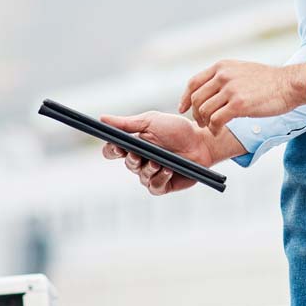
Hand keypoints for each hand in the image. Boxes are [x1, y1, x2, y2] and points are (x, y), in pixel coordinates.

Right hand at [99, 111, 244, 196]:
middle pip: (127, 164)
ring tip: (158, 162)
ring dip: (148, 169)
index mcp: (134, 144)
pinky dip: (159, 179)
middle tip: (138, 154)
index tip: (116, 146)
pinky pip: (154, 187)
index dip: (111, 150)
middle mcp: (141, 160)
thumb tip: (102, 119)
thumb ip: (127, 123)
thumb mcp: (151, 121)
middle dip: (132, 159)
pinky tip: (168, 170)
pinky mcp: (164, 185)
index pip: (113, 150)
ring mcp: (152, 174)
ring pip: (141, 176)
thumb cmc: (177, 129)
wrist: (202, 141)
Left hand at [179, 60, 305, 132]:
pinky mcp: (239, 104)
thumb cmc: (269, 81)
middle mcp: (223, 75)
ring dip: (205, 123)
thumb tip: (210, 90)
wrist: (289, 84)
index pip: (194, 82)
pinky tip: (219, 131)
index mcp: (222, 66)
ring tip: (212, 128)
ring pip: (204, 110)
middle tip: (202, 123)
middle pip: (196, 98)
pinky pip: (216, 120)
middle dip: (196, 113)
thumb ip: (225, 77)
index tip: (183, 108)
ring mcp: (230, 89)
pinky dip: (214, 129)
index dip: (185, 97)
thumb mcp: (241, 71)